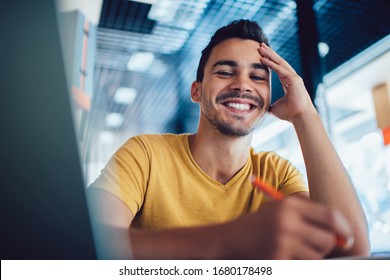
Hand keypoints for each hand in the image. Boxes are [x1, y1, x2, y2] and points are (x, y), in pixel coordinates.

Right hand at [226, 195, 353, 258]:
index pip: (330, 215)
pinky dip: (296, 263)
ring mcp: (281, 241)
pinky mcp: (277, 258)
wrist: (228, 240)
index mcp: (289, 205)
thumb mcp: (279, 211)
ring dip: (310, 257)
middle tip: (315, 246)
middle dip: (326, 246)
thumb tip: (340, 232)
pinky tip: (281, 255)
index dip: (343, 227)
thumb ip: (308, 216)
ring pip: (316, 256)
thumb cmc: (258, 225)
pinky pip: (302, 265)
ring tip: (292, 250)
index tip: (347, 237)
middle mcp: (287, 221)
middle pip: (327, 239)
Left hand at [258, 43, 316, 121]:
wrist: (300, 117)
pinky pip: (281, 70)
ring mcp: (294, 78)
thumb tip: (260, 108)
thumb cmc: (290, 114)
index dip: (270, 61)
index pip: (278, 68)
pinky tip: (264, 59)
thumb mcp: (275, 108)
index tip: (261, 55)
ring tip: (261, 48)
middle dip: (269, 54)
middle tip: (260, 46)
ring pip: (280, 63)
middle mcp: (292, 78)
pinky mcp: (294, 80)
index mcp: (288, 83)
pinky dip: (272, 64)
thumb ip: (268, 105)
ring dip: (270, 55)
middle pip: (279, 62)